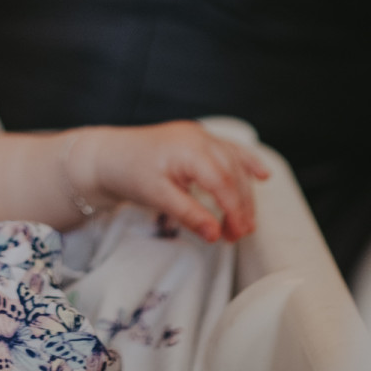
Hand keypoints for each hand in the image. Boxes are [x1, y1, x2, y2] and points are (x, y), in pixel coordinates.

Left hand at [65, 122, 268, 242]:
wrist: (107, 155)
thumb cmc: (128, 172)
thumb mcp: (157, 197)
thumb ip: (189, 214)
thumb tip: (215, 235)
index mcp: (190, 149)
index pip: (223, 183)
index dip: (235, 210)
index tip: (237, 233)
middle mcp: (199, 138)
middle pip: (233, 174)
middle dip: (241, 205)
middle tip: (241, 234)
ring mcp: (199, 135)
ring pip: (234, 163)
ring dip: (244, 192)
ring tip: (246, 220)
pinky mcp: (197, 139)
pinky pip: (228, 150)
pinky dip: (246, 163)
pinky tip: (263, 176)